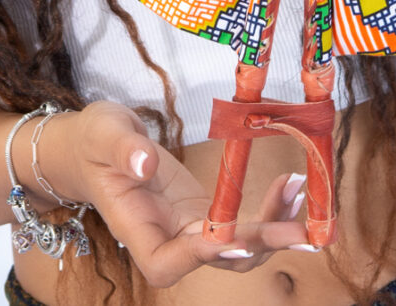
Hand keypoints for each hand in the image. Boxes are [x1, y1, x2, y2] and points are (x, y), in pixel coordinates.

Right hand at [50, 102, 310, 286]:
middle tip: (301, 227)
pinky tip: (291, 188)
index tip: (234, 236)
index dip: (202, 253)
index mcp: (136, 229)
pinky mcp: (205, 212)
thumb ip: (124, 150)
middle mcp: (168, 239)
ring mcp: (190, 229)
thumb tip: (146, 164)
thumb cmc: (94, 141)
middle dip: (261, 244)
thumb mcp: (102, 134)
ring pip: (239, 247)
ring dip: (275, 228)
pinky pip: (242, 222)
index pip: (168, 261)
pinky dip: (269, 210)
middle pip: (218, 259)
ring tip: (301, 194)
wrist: (96, 145)